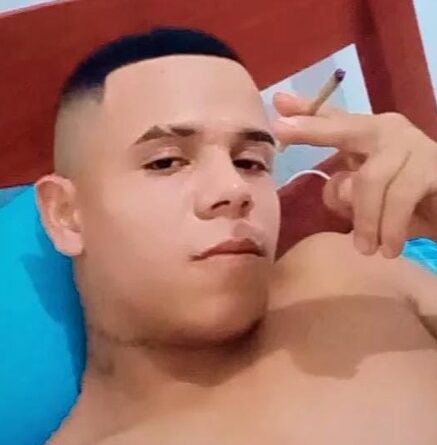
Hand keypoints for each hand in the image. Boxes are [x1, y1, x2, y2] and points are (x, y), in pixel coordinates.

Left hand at [272, 92, 436, 257]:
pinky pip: (399, 197)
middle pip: (344, 128)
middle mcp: (388, 131)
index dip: (305, 112)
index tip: (277, 101)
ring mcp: (414, 145)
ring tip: (365, 248)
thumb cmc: (401, 203)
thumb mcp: (364, 195)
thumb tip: (336, 184)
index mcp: (368, 135)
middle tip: (281, 132)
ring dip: (365, 218)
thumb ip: (342, 187)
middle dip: (311, 130)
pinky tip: (389, 247)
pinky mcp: (435, 168)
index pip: (332, 119)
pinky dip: (389, 227)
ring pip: (370, 178)